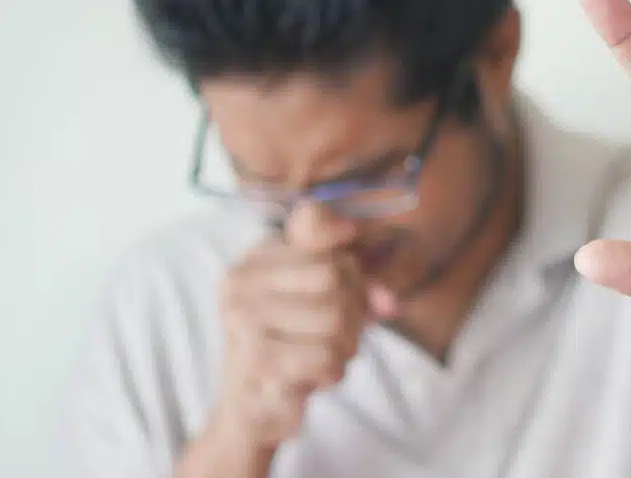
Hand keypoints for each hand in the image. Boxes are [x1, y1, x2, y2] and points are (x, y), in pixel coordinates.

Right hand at [205, 223, 386, 450]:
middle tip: (342, 336)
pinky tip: (314, 377)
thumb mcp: (331, 302)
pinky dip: (333, 371)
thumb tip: (388, 301)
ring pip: (335, 319)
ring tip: (326, 356)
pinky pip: (325, 358)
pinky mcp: (255, 363)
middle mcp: (241, 282)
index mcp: (256, 257)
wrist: (252, 411)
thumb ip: (364, 283)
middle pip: (335, 275)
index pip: (313, 220)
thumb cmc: (296, 346)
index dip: (345, 240)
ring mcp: (242, 322)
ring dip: (346, 347)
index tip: (355, 274)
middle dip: (354, 311)